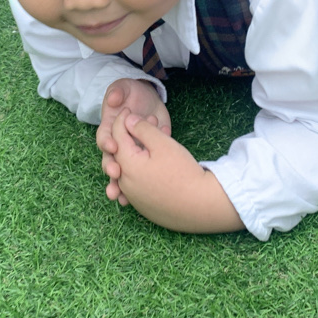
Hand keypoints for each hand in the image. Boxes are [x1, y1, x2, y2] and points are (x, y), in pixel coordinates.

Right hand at [96, 78, 169, 204]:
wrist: (148, 98)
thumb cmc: (130, 92)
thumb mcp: (124, 87)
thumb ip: (118, 91)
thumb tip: (113, 98)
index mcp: (109, 128)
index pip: (104, 138)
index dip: (107, 142)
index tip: (113, 147)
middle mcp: (117, 144)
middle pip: (110, 160)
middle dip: (111, 168)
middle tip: (115, 174)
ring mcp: (131, 153)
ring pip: (123, 173)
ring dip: (121, 186)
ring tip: (121, 197)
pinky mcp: (146, 157)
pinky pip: (141, 174)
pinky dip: (140, 187)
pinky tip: (140, 198)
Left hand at [111, 110, 241, 232]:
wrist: (201, 205)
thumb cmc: (183, 171)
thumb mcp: (163, 144)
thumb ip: (142, 129)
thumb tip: (128, 121)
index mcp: (126, 166)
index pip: (116, 136)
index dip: (122, 120)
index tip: (129, 110)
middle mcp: (125, 184)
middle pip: (120, 153)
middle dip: (128, 136)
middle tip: (142, 125)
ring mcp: (134, 198)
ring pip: (127, 169)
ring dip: (134, 153)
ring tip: (148, 142)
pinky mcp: (144, 207)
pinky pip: (136, 184)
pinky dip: (141, 170)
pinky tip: (153, 163)